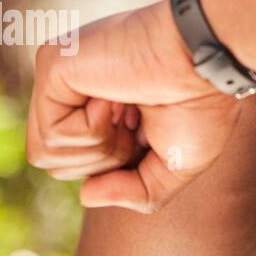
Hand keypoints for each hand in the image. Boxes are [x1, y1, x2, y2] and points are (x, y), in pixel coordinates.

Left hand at [25, 1, 238, 212]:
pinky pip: (51, 134)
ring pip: (46, 154)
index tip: (150, 128)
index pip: (83, 163)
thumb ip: (135, 192)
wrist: (208, 62)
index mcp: (102, 105)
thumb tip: (85, 194)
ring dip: (101, 147)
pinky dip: (92, 129)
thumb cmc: (203, 103)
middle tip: (140, 120)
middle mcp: (76, 88)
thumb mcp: (177, 165)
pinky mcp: (52, 64)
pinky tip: (116, 97)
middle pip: (58, 164)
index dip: (121, 163)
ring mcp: (61, 75)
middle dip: (108, 159)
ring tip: (128, 109)